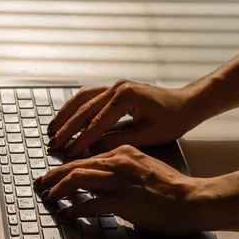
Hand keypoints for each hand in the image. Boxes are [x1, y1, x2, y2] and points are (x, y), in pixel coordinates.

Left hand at [33, 145, 205, 233]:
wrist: (191, 199)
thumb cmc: (172, 187)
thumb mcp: (145, 167)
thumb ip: (123, 168)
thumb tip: (102, 178)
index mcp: (124, 152)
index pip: (86, 157)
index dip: (66, 166)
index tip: (55, 173)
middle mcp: (118, 162)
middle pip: (75, 165)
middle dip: (53, 175)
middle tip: (40, 182)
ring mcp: (119, 181)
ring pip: (77, 179)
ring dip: (58, 189)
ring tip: (48, 196)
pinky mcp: (122, 201)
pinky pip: (89, 203)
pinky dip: (74, 208)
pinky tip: (68, 214)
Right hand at [47, 79, 200, 156]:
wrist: (186, 103)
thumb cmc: (173, 120)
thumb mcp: (148, 136)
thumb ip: (119, 141)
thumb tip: (94, 148)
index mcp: (126, 98)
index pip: (97, 122)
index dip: (82, 139)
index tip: (69, 152)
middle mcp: (118, 87)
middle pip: (84, 109)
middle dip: (67, 128)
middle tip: (54, 143)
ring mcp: (115, 85)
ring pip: (82, 99)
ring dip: (65, 114)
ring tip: (52, 129)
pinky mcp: (115, 88)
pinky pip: (89, 96)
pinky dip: (74, 107)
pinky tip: (65, 118)